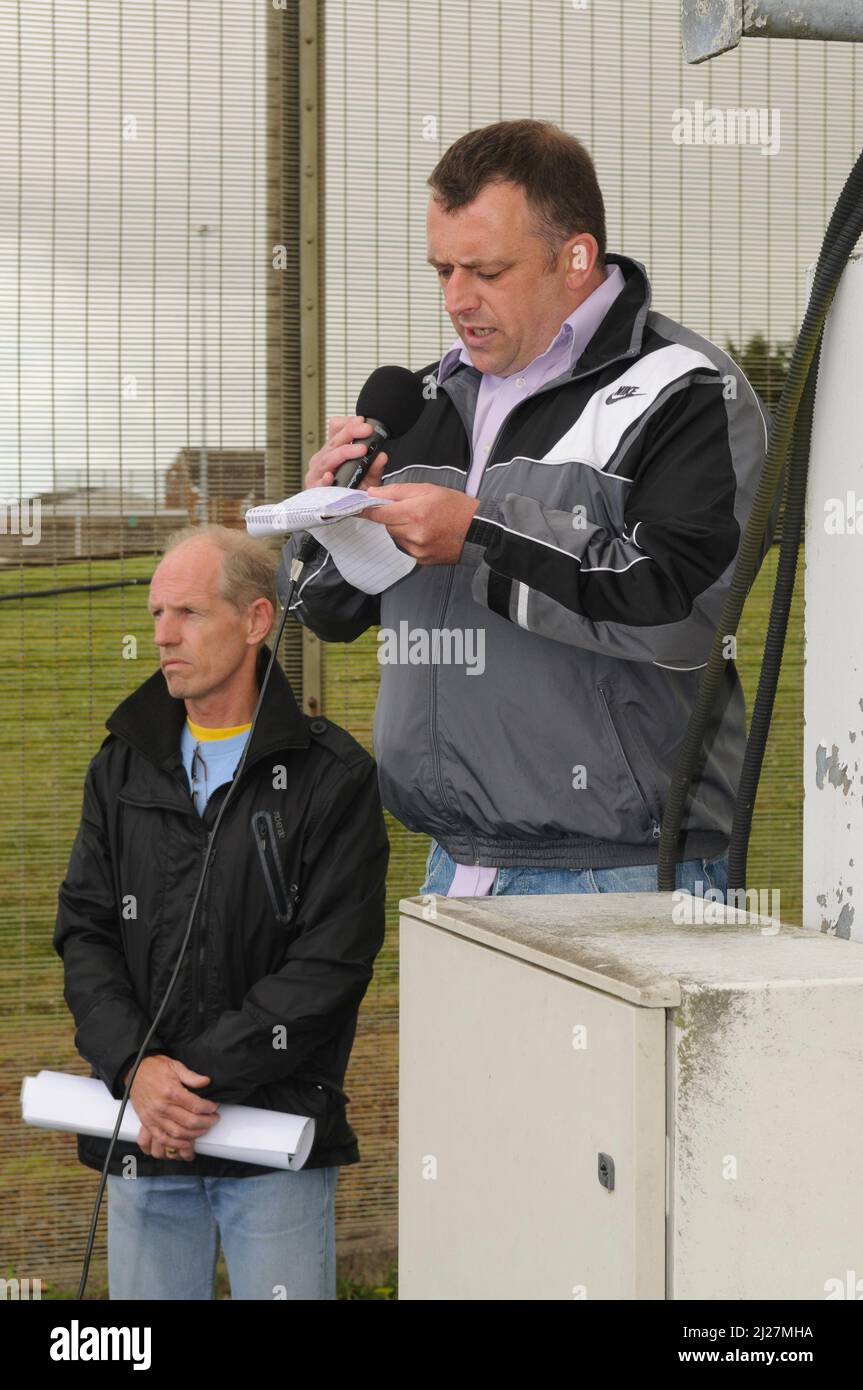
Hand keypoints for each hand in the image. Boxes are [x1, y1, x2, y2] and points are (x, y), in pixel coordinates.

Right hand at [125, 1055, 219, 1161]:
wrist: (134, 1072)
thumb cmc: (154, 1068)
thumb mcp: (175, 1066)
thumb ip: (192, 1076)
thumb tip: (206, 1082)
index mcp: (171, 1091)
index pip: (196, 1105)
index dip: (209, 1108)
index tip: (214, 1107)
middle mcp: (162, 1106)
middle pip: (190, 1121)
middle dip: (206, 1122)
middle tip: (213, 1119)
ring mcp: (154, 1117)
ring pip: (178, 1133)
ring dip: (194, 1134)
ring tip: (204, 1129)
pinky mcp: (147, 1123)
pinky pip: (162, 1138)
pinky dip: (175, 1144)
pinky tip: (185, 1142)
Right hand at [304, 415, 388, 491]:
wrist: (343, 509)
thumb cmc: (352, 489)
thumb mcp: (368, 477)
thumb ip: (375, 467)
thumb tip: (382, 456)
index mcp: (333, 450)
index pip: (336, 429)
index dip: (348, 423)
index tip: (362, 420)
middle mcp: (323, 458)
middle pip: (335, 441)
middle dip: (351, 433)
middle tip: (367, 429)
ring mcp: (317, 472)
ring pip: (329, 458)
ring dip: (345, 452)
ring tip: (360, 450)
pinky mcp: (315, 488)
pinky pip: (319, 483)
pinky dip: (325, 480)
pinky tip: (331, 476)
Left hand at [359, 483, 479, 564]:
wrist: (479, 532)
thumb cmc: (456, 507)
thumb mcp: (428, 489)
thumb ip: (398, 491)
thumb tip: (374, 493)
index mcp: (414, 513)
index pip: (379, 513)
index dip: (368, 509)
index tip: (360, 507)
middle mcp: (414, 533)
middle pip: (387, 525)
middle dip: (392, 517)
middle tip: (408, 510)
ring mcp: (417, 549)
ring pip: (396, 537)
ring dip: (401, 528)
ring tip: (421, 521)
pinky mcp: (421, 560)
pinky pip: (406, 548)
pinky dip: (410, 540)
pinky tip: (426, 533)